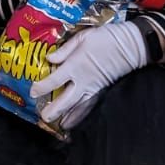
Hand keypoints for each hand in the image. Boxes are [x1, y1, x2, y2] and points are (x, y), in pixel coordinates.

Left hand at [31, 20, 146, 128]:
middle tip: (43, 117)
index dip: (42, 87)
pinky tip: (78, 120)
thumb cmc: (107, 38)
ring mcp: (94, 87)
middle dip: (54, 109)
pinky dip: (84, 114)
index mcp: (76, 66)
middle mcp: (83, 80)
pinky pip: (91, 105)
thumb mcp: (82, 38)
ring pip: (80, 106)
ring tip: (61, 126)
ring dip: (69, 117)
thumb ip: (64, 50)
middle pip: (66, 99)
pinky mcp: (103, 90)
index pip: (55, 80)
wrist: (132, 45)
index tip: (33, 92)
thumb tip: (49, 58)